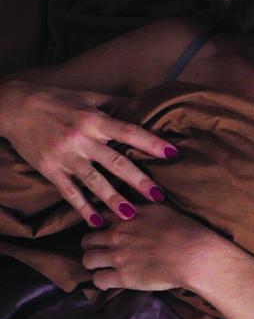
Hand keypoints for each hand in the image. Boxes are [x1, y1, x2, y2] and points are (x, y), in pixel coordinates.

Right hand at [0, 79, 177, 225]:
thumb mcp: (88, 96)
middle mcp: (82, 139)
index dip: (152, 143)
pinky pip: (70, 193)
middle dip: (138, 180)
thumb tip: (144, 105)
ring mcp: (65, 157)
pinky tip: (97, 222)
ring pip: (94, 181)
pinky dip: (83, 208)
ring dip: (113, 199)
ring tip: (131, 214)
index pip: (129, 132)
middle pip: (115, 162)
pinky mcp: (50, 170)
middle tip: (160, 196)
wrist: (15, 107)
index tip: (173, 154)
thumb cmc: (57, 100)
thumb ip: (116, 104)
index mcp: (95, 120)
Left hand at [80, 203, 229, 290]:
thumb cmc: (185, 230)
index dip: (99, 224)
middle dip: (92, 244)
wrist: (194, 254)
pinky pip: (98, 280)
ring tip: (102, 265)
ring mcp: (117, 257)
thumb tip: (132, 208)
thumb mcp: (162, 210)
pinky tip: (109, 280)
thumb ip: (141, 209)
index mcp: (126, 217)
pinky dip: (101, 280)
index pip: (99, 216)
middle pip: (87, 239)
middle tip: (100, 249)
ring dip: (94, 262)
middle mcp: (117, 236)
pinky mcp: (123, 277)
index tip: (103, 229)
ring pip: (88, 260)